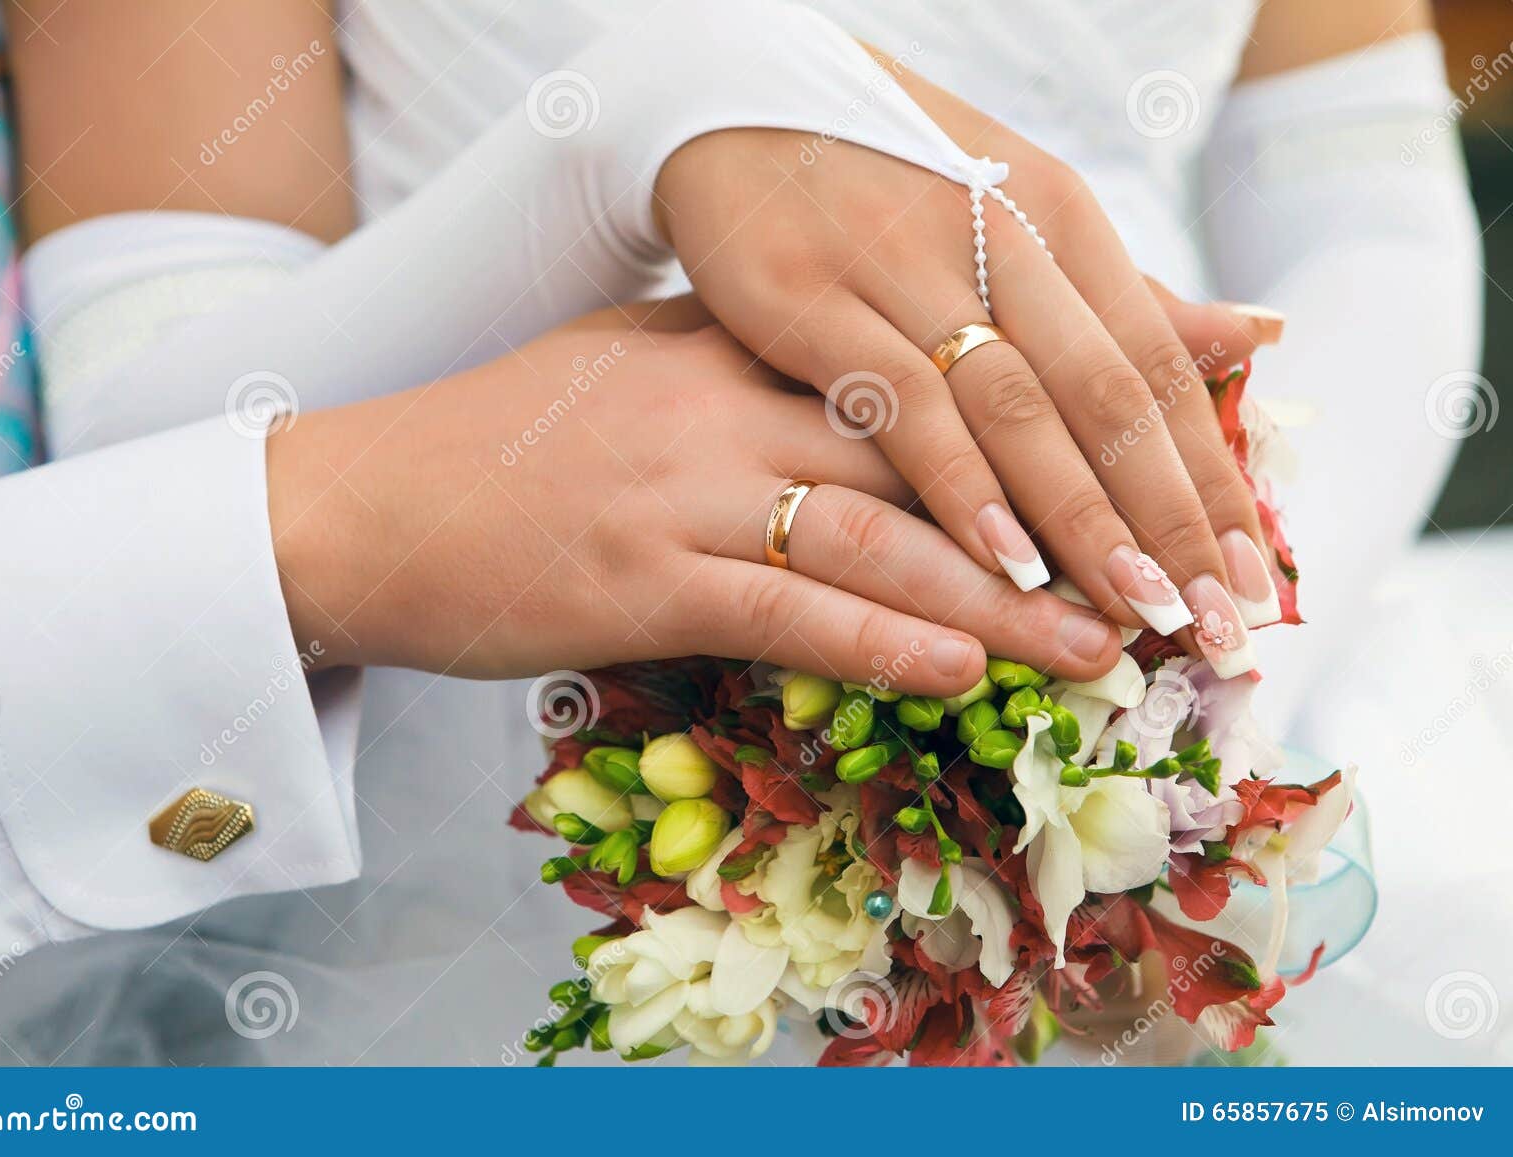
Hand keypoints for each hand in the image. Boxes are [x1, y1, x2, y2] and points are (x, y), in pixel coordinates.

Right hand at [266, 320, 1125, 693]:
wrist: (364, 507)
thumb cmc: (507, 448)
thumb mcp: (636, 371)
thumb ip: (749, 370)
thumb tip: (861, 396)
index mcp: (734, 342)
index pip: (918, 370)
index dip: (1038, 412)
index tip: (1139, 452)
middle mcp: (724, 401)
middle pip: (927, 455)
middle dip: (1057, 518)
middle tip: (1160, 574)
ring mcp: (681, 489)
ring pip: (878, 537)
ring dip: (1000, 600)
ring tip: (1100, 644)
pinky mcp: (637, 580)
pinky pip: (785, 609)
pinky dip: (881, 642)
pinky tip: (959, 671)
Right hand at [652, 52, 1284, 671]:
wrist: (727, 106)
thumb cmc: (880, 184)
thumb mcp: (1009, 217)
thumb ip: (1117, 296)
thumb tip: (1254, 333)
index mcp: (1055, 215)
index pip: (1157, 365)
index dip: (1211, 478)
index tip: (1255, 577)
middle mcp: (993, 236)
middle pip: (1105, 395)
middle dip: (1167, 519)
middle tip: (1216, 623)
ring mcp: (898, 270)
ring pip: (1014, 411)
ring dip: (1080, 520)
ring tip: (1129, 614)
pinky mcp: (807, 304)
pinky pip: (900, 411)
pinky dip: (958, 490)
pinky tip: (1002, 565)